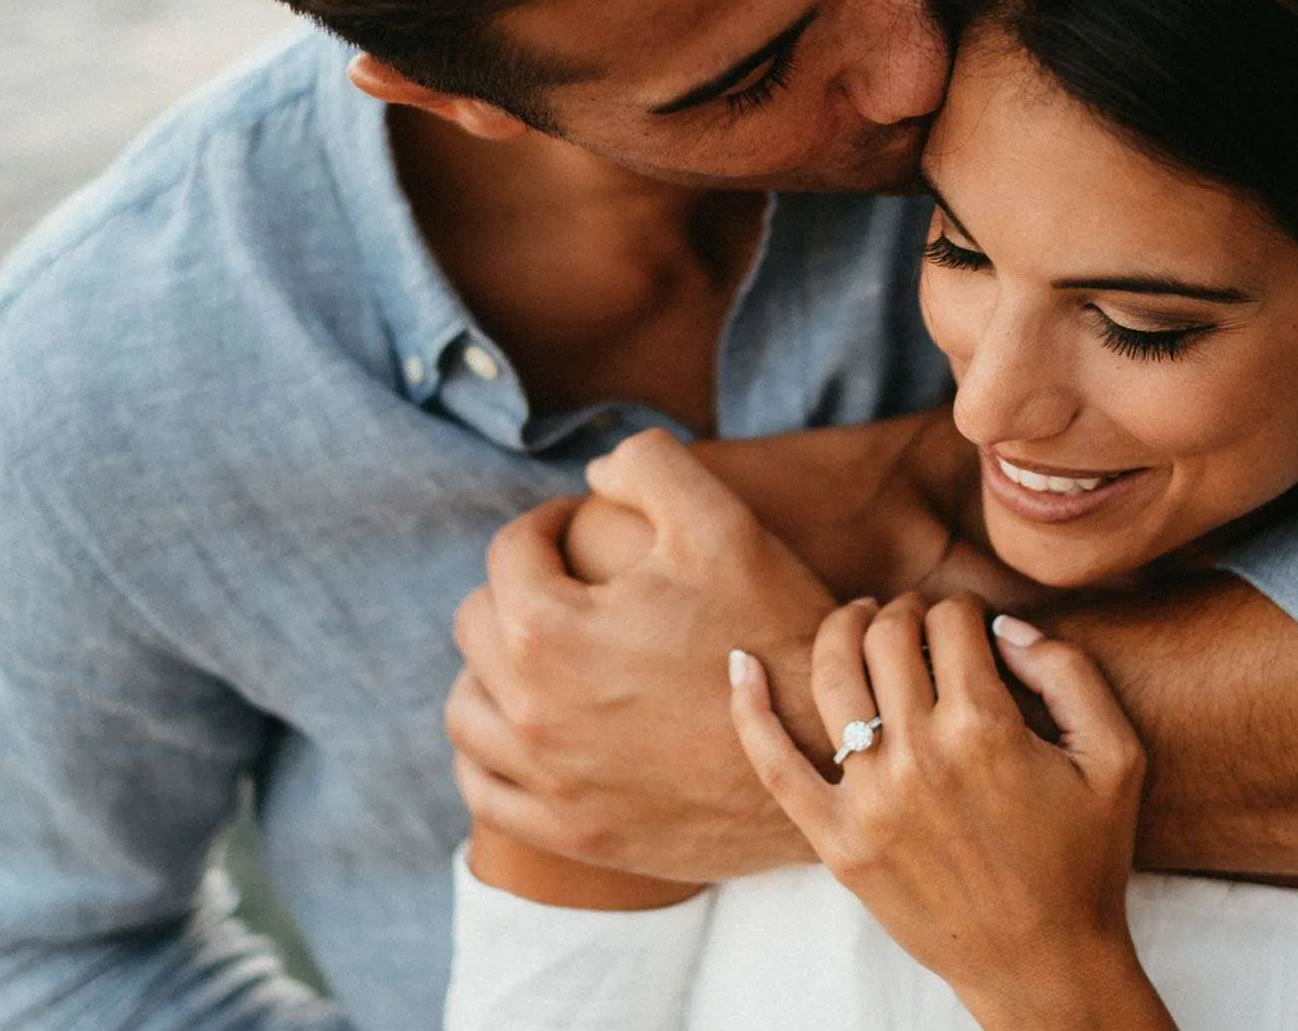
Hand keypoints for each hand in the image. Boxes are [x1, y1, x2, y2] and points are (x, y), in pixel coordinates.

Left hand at [449, 429, 837, 881]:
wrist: (830, 755)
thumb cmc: (776, 634)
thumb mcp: (723, 522)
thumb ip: (648, 466)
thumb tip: (593, 473)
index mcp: (549, 629)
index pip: (510, 551)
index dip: (548, 524)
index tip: (580, 525)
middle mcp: (530, 711)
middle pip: (477, 625)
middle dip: (518, 589)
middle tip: (570, 582)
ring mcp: (548, 781)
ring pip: (466, 710)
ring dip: (492, 670)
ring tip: (541, 653)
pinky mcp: (572, 832)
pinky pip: (485, 791)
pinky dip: (490, 755)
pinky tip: (525, 731)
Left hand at [729, 593, 1175, 1030]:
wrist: (1044, 965)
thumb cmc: (1085, 861)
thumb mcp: (1115, 757)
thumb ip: (1070, 672)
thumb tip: (1004, 623)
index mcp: (985, 728)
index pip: (952, 623)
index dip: (962, 608)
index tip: (969, 620)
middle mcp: (919, 756)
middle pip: (888, 637)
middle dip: (904, 611)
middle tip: (917, 617)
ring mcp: (868, 800)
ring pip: (832, 676)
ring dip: (843, 629)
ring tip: (858, 618)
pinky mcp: (835, 840)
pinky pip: (773, 762)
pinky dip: (750, 707)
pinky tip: (742, 662)